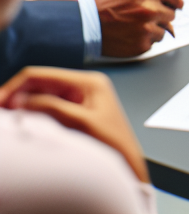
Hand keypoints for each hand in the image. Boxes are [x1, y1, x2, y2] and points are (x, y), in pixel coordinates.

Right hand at [0, 67, 149, 181]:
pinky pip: (48, 109)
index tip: (0, 100)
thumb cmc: (114, 141)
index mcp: (88, 82)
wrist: (128, 162)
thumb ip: (53, 108)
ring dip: (24, 105)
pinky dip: (33, 114)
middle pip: (40, 84)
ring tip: (9, 118)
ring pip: (42, 97)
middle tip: (1, 112)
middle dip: (17, 95)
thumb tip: (22, 99)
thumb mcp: (82, 122)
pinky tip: (24, 122)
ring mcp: (79, 100)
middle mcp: (83, 87)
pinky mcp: (75, 113)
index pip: (43, 75)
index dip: (17, 85)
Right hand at [96, 0, 182, 57]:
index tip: (175, 3)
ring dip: (154, 29)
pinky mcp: (142, 44)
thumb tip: (168, 0)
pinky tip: (131, 35)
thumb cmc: (104, 7)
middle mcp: (150, 8)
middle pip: (172, 13)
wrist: (85, 25)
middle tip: (147, 17)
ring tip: (135, 27)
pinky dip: (145, 40)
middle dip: (162, 15)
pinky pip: (153, 42)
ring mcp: (147, 27)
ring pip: (164, 30)